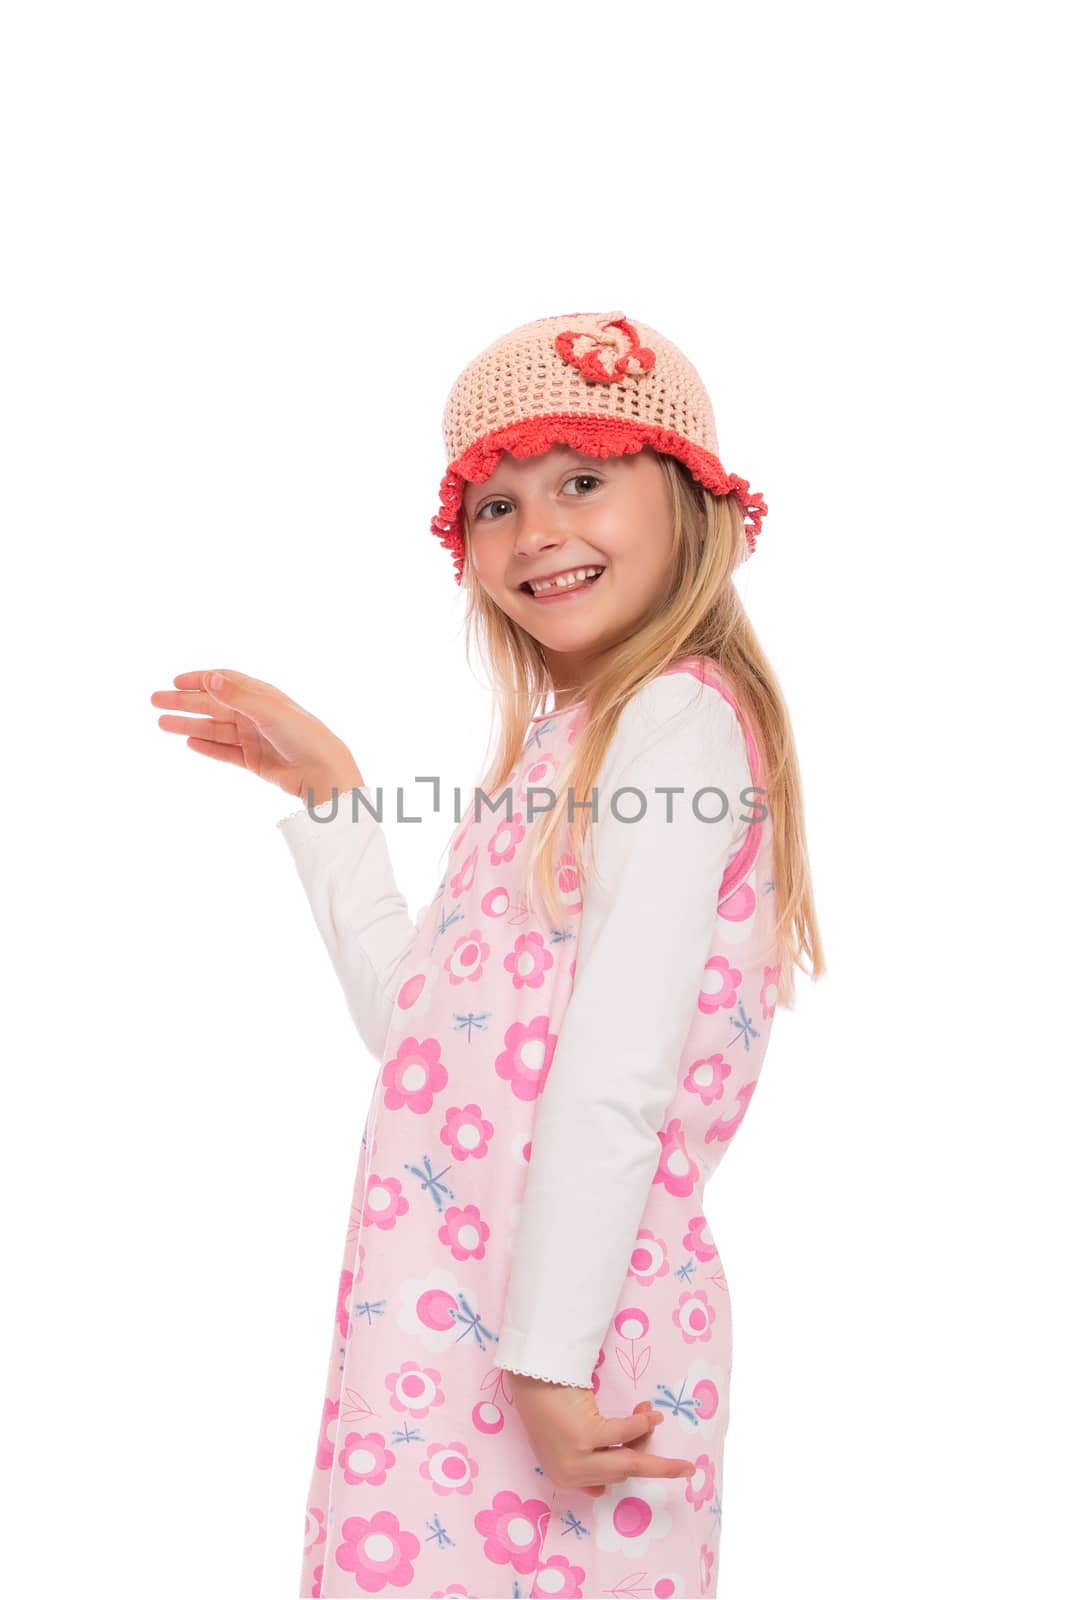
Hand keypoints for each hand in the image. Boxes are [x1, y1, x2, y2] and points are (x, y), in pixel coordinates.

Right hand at [150, 668, 362, 804]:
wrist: (323, 772)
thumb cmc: (302, 736)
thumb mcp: (269, 711)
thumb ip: (238, 696)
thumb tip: (210, 679)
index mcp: (261, 695)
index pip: (224, 681)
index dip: (199, 679)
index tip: (174, 681)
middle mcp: (255, 714)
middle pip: (213, 704)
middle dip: (184, 702)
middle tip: (155, 701)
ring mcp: (254, 737)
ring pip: (214, 728)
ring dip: (189, 725)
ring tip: (162, 724)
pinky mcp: (254, 760)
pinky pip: (225, 751)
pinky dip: (207, 747)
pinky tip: (189, 743)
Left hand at [508, 1373, 696, 1497]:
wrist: (528, 1374)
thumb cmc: (548, 1399)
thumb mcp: (569, 1437)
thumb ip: (589, 1458)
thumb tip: (613, 1479)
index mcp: (565, 1478)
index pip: (609, 1481)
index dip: (632, 1463)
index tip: (649, 1459)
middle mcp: (569, 1475)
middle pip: (624, 1473)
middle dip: (657, 1468)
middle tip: (685, 1467)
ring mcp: (576, 1459)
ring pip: (628, 1459)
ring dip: (648, 1437)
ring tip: (657, 1418)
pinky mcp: (584, 1438)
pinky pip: (624, 1433)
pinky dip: (640, 1423)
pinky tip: (650, 1413)